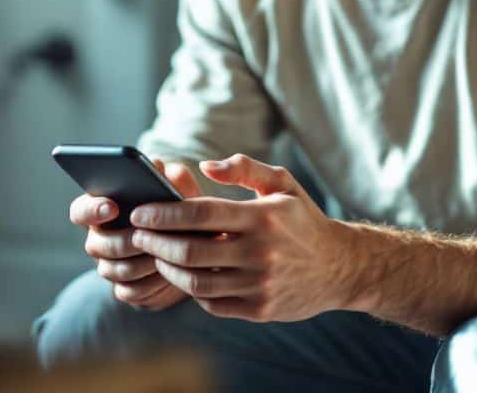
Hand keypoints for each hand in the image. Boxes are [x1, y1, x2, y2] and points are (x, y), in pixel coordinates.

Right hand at [68, 159, 202, 309]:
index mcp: (102, 210)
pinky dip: (151, 284)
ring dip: (140, 262)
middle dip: (123, 240)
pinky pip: (131, 292)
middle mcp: (100, 239)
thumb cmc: (180, 212)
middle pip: (96, 244)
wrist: (197, 251)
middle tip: (145, 236)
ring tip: (163, 254)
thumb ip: (169, 175)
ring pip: (114, 270)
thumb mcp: (180, 190)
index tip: (113, 206)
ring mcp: (110, 267)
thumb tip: (158, 165)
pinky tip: (168, 274)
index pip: (80, 210)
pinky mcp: (127, 290)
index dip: (92, 209)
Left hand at [129, 153, 350, 321]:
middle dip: (155, 243)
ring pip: (196, 282)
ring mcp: (259, 285)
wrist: (340, 268)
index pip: (200, 213)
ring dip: (168, 268)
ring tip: (156, 255)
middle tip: (136, 236)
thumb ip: (244, 168)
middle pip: (190, 250)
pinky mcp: (259, 310)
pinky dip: (191, 290)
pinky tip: (184, 275)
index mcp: (261, 217)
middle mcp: (260, 252)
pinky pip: (212, 303)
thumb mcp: (282, 183)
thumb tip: (205, 167)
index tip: (140, 213)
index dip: (164, 214)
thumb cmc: (302, 220)